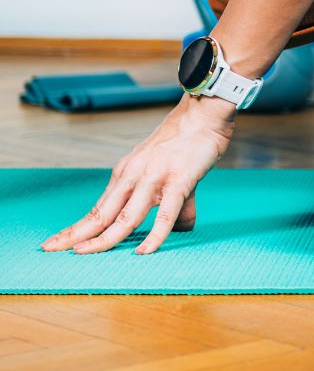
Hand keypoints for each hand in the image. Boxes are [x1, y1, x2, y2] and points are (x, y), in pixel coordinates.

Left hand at [41, 94, 236, 254]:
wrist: (203, 116)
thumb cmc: (186, 142)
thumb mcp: (167, 172)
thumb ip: (173, 203)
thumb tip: (180, 228)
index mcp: (126, 173)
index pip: (98, 208)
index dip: (77, 227)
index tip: (57, 242)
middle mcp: (133, 176)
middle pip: (102, 213)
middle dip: (76, 234)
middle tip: (53, 249)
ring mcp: (154, 179)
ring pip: (126, 216)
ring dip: (105, 238)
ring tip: (84, 253)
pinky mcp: (178, 181)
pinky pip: (164, 214)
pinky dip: (153, 235)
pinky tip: (143, 251)